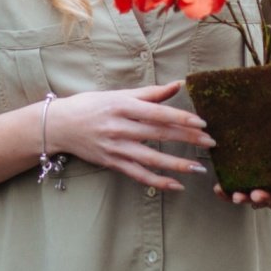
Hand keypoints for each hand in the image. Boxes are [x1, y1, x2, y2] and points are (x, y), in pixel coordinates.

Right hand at [45, 81, 215, 191]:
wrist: (60, 125)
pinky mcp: (112, 162)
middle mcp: (119, 126)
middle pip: (158, 134)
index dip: (181, 117)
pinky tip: (176, 185)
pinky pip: (138, 174)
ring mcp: (115, 147)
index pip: (157, 112)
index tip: (202, 123)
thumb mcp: (119, 94)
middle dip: (187, 138)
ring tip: (198, 168)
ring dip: (176, 164)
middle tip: (210, 142)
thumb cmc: (91, 105)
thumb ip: (150, 93)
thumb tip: (178, 84)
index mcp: (122, 105)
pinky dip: (158, 181)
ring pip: (151, 157)